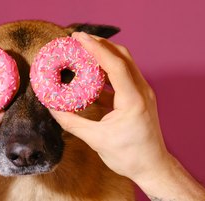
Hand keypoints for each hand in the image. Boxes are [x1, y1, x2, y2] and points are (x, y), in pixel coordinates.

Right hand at [51, 32, 168, 181]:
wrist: (152, 167)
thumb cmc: (128, 156)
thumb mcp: (96, 140)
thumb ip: (71, 122)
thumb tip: (51, 107)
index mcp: (133, 100)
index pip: (115, 64)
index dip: (96, 48)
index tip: (78, 37)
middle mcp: (142, 91)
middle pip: (122, 56)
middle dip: (100, 44)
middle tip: (78, 38)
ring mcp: (143, 92)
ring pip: (125, 62)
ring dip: (104, 53)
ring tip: (83, 50)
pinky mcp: (140, 96)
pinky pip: (123, 75)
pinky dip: (108, 68)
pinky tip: (92, 71)